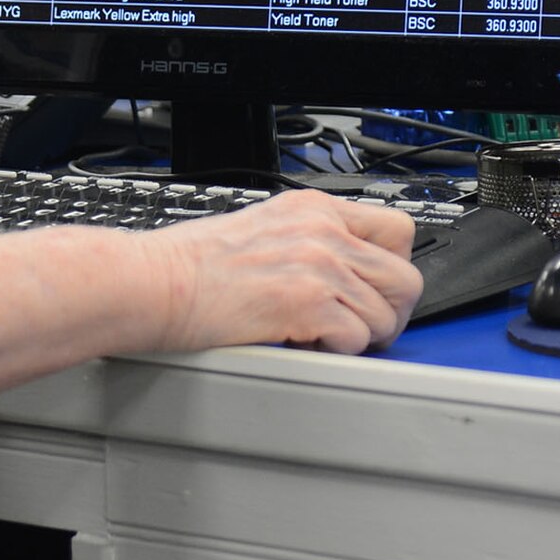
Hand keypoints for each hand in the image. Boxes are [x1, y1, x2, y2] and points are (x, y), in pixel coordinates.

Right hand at [139, 190, 422, 355]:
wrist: (154, 282)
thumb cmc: (192, 263)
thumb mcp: (263, 226)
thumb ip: (310, 239)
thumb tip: (347, 271)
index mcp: (312, 208)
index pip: (397, 230)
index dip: (392, 268)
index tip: (372, 289)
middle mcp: (321, 231)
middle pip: (405, 279)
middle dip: (388, 312)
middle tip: (358, 327)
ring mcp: (316, 265)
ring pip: (385, 316)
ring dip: (358, 336)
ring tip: (318, 335)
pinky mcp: (306, 303)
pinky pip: (356, 339)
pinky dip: (333, 351)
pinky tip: (301, 341)